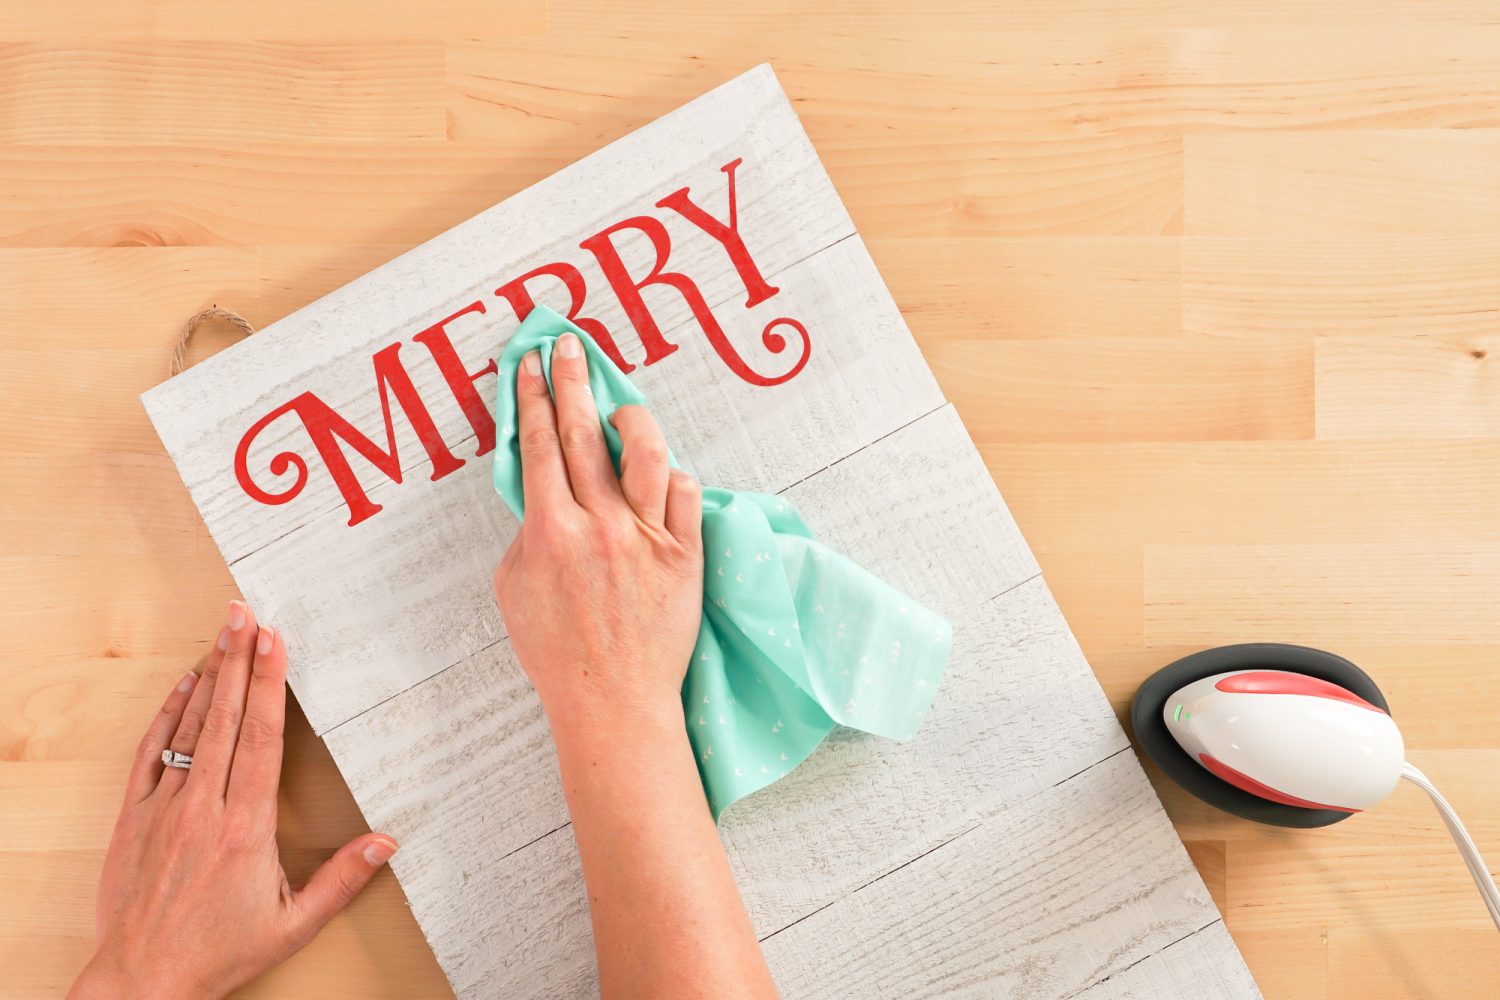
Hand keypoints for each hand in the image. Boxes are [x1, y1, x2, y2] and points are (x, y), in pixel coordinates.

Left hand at [68, 602, 398, 999]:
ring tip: (222, 632)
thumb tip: (387, 843)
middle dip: (238, 660)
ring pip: (190, 727)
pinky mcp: (133, 819)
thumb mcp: (293, 925)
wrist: (141, 983)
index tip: (274, 642)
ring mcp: (163, 809)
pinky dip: (167, 715)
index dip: (269, 685)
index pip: (262, 739)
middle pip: (226, 718)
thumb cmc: (218, 955)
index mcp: (246, 828)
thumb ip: (342, 880)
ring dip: (209, 676)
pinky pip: (151, 753)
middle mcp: (203, 809)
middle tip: (246, 613)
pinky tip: (183, 686)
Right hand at [493, 331, 703, 730]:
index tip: (529, 364)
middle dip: (571, 381)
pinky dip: (673, 477)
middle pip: (586, 433)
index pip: (540, 444)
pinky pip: (687, 493)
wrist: (614, 701)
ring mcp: (649, 539)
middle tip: (566, 346)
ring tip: (620, 405)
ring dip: (632, 417)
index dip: (533, 397)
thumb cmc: (558, 651)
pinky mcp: (687, 555)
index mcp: (552, 532)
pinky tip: (660, 474)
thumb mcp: (515, 587)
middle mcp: (602, 527)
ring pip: (648, 451)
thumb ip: (528, 529)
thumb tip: (541, 486)